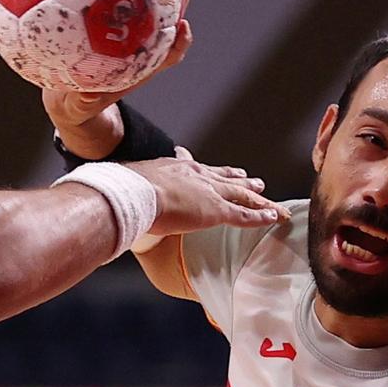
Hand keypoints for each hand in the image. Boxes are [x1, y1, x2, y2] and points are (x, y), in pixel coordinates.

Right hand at [43, 0, 194, 157]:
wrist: (72, 97)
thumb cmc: (77, 100)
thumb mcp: (78, 105)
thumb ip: (82, 102)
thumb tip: (86, 96)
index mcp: (139, 67)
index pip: (167, 55)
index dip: (178, 42)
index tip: (183, 28)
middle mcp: (140, 47)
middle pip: (166, 20)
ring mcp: (129, 33)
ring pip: (149, 3)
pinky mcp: (112, 21)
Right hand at [128, 148, 289, 234]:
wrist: (134, 193)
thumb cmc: (124, 193)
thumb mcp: (129, 188)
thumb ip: (131, 194)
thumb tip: (115, 203)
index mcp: (175, 169)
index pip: (195, 168)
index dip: (206, 171)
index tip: (211, 169)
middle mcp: (196, 176)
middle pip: (223, 177)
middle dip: (237, 178)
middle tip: (250, 178)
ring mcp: (209, 193)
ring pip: (239, 194)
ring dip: (255, 195)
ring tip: (266, 194)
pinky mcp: (217, 211)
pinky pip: (244, 215)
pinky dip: (260, 217)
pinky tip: (272, 218)